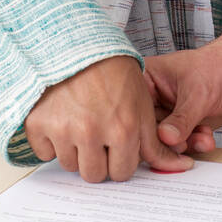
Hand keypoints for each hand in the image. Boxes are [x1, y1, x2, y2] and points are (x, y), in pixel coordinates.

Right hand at [24, 55, 193, 181]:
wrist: (78, 46)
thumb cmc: (114, 74)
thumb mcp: (143, 106)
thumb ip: (157, 142)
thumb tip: (184, 168)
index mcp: (122, 130)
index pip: (122, 172)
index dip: (122, 159)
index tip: (118, 144)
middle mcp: (91, 132)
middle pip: (94, 175)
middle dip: (99, 160)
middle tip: (99, 135)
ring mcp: (61, 129)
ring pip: (69, 166)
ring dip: (75, 151)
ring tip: (81, 123)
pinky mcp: (37, 125)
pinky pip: (44, 153)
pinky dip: (51, 142)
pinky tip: (62, 119)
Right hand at [144, 45, 221, 148]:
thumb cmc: (220, 67)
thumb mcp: (198, 93)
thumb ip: (182, 118)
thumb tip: (166, 138)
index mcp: (145, 79)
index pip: (135, 110)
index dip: (145, 129)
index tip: (162, 141)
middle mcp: (151, 98)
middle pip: (145, 131)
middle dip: (169, 142)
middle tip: (184, 143)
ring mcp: (165, 113)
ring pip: (163, 142)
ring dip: (185, 144)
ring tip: (203, 135)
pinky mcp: (180, 125)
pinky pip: (179, 144)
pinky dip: (194, 144)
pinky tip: (207, 136)